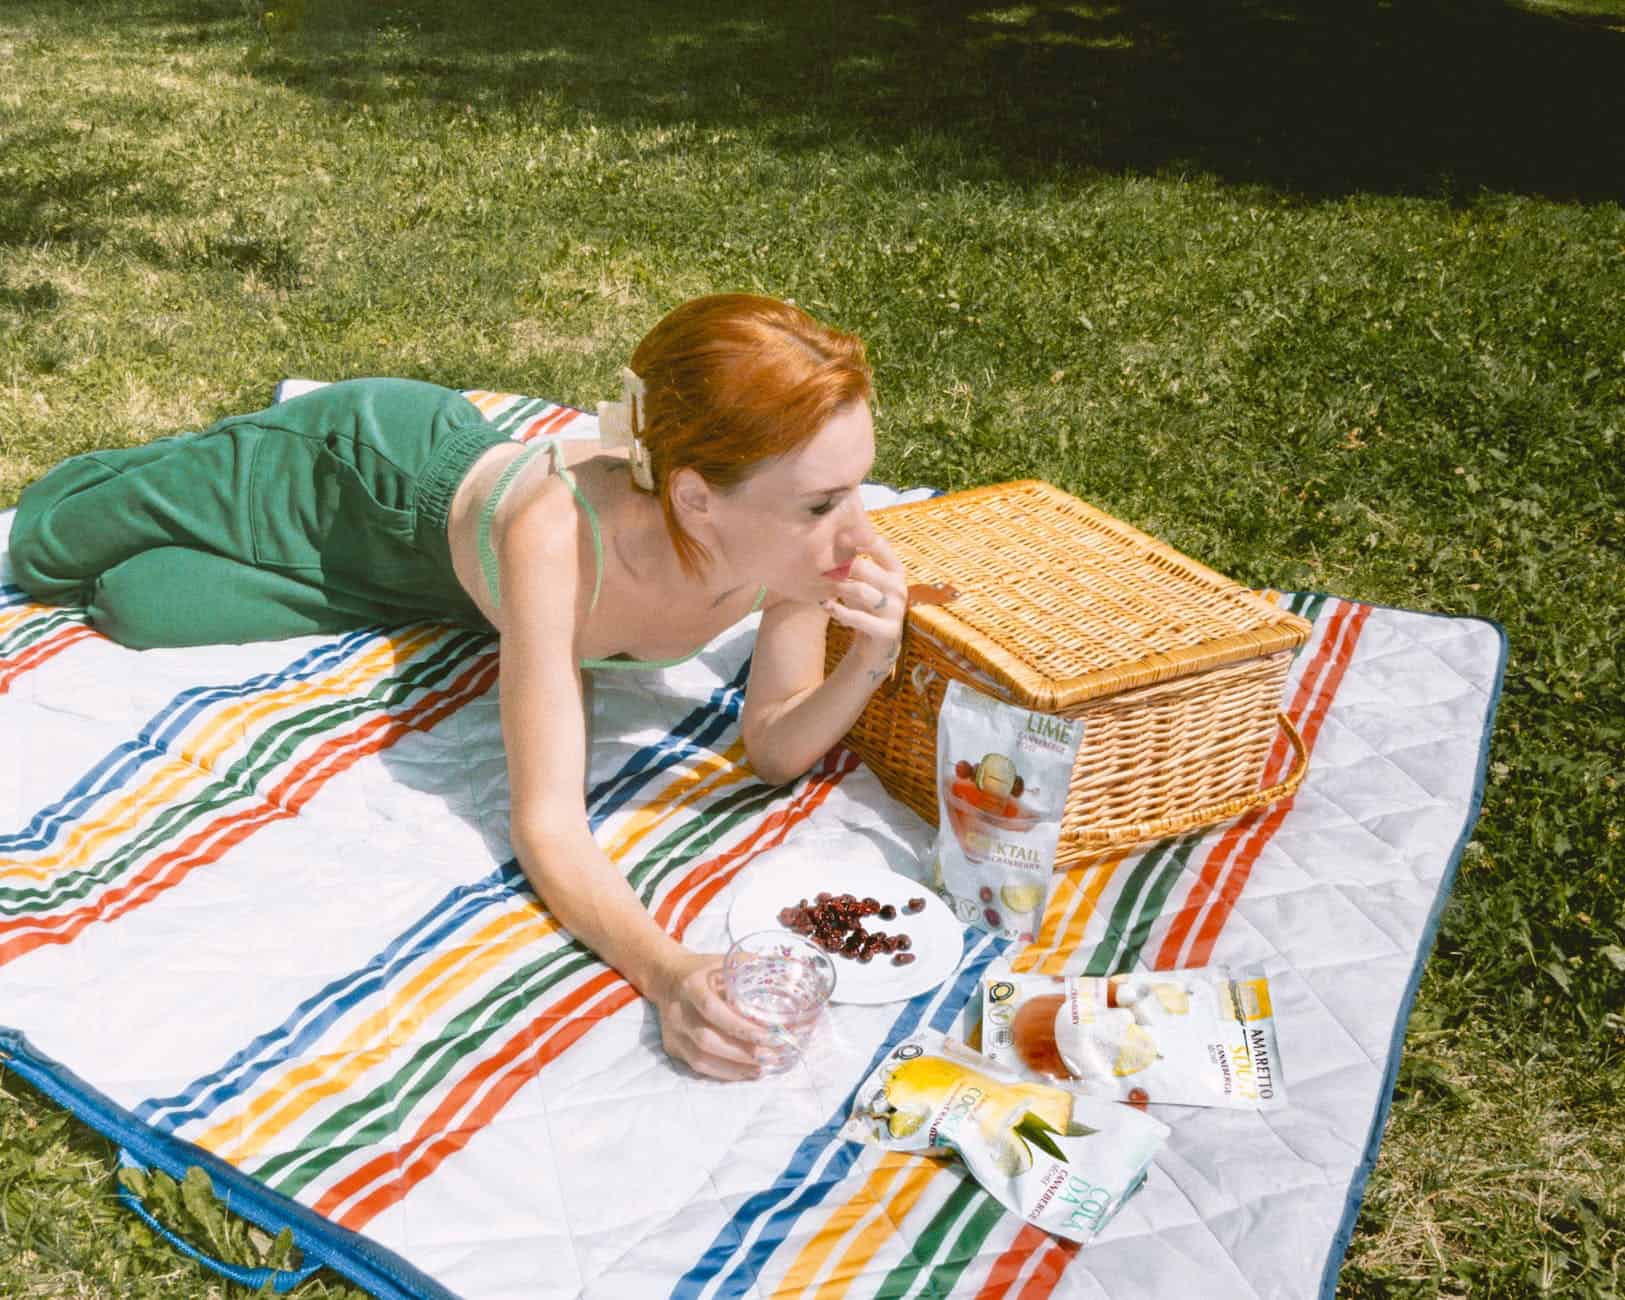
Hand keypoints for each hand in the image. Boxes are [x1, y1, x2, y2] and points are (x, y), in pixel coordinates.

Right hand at [650, 950, 780, 1079]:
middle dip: (743, 1052)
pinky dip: (724, 1073)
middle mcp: (677, 1010)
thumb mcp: (725, 960)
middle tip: (773, 1054)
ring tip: (763, 1067)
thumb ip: (754, 968)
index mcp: (691, 984)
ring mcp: (673, 1032)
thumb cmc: (704, 970)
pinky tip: (746, 1071)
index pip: (712, 1009)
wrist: (666, 977)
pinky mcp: (672, 1047)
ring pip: (701, 1059)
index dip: (741, 1026)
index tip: (770, 1034)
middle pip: (707, 1040)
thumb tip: (794, 973)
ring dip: (735, 1067)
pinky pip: (698, 1067)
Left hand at [822, 534, 907, 688]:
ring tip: (819, 588)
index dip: (855, 538)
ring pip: (859, 590)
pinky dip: (838, 611)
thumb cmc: (864, 608)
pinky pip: (858, 618)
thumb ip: (852, 562)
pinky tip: (826, 606)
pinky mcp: (888, 632)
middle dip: (836, 567)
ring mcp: (896, 611)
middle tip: (814, 569)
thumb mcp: (861, 582)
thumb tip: (828, 534)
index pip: (879, 545)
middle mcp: (899, 588)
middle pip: (862, 567)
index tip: (832, 538)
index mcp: (896, 571)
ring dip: (834, 588)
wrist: (874, 650)